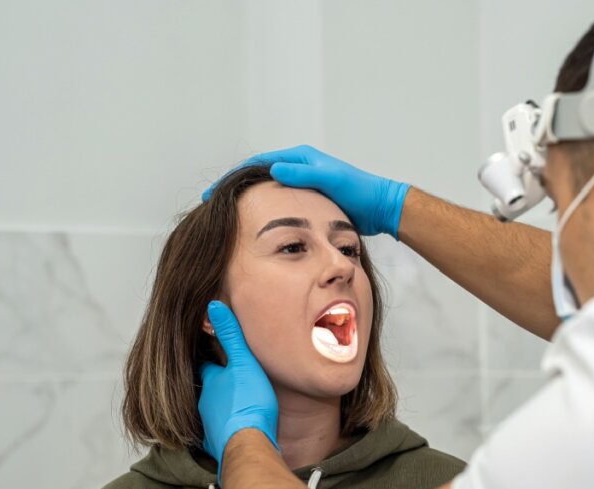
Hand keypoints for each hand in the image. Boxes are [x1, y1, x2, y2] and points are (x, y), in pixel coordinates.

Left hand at [199, 301, 278, 483]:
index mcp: (212, 381)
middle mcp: (206, 403)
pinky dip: (226, 430)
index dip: (212, 361)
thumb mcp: (243, 362)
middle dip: (218, 386)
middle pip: (210, 391)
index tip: (215, 356)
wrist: (249, 444)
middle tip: (230, 382)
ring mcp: (210, 425)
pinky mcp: (218, 445)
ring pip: (214, 413)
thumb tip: (213, 305)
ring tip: (236, 405)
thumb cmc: (249, 404)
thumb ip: (231, 335)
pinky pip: (220, 435)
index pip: (206, 366)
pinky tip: (236, 431)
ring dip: (222, 408)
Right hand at [202, 145, 409, 238]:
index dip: (235, 178)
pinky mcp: (309, 200)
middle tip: (213, 204)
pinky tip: (256, 225)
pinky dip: (266, 211)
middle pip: (258, 177)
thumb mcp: (330, 179)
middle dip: (235, 190)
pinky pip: (281, 204)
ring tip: (228, 217)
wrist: (379, 206)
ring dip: (249, 202)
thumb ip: (303, 174)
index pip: (258, 164)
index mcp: (300, 158)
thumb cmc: (358, 191)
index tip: (216, 191)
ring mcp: (303, 184)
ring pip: (268, 193)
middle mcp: (299, 168)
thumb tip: (273, 169)